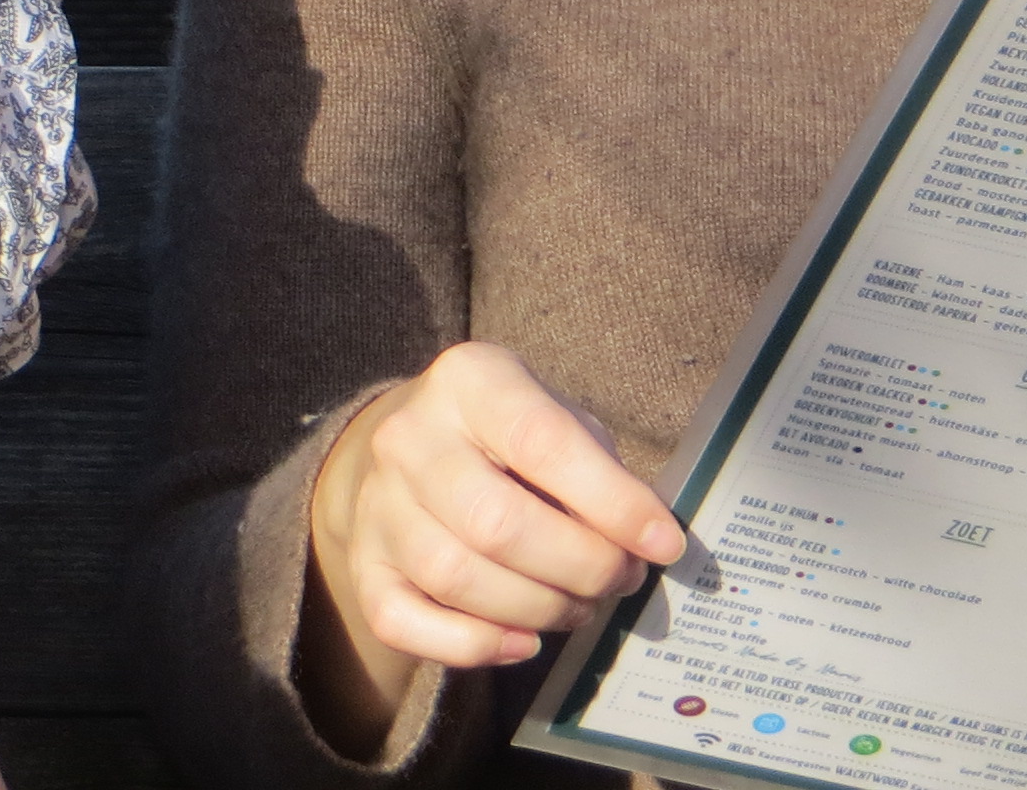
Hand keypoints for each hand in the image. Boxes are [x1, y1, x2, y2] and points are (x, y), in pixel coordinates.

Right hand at [298, 342, 683, 753]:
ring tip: (581, 606)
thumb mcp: (554, 416)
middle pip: (495, 523)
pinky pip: (405, 623)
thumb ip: (597, 470)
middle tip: (621, 581)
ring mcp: (377, 503)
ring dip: (538, 610)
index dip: (612, 501)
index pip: (543, 441)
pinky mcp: (362, 564)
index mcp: (469, 380)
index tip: (664, 544)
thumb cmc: (507, 435)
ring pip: (455, 577)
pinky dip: (472, 646)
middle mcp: (409, 436)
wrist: (411, 444)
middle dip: (579, 567)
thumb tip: (646, 544)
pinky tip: (522, 642)